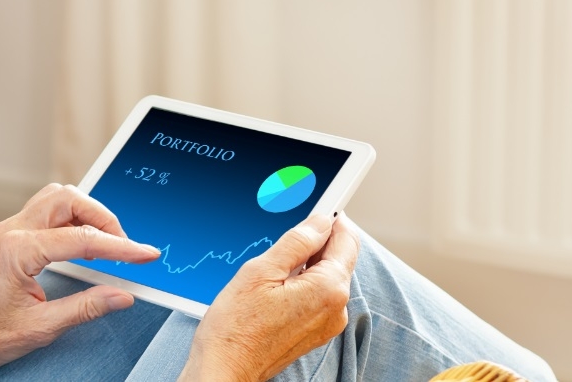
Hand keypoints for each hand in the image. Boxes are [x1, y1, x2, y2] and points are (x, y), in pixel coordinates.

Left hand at [0, 183, 161, 368]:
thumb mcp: (41, 327)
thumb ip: (85, 308)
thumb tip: (121, 296)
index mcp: (18, 251)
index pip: (80, 239)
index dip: (119, 246)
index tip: (143, 254)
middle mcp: (11, 232)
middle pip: (67, 199)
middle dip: (102, 217)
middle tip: (124, 246)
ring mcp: (9, 229)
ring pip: (56, 197)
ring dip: (86, 212)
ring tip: (107, 242)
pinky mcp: (10, 235)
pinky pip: (46, 211)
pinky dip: (72, 219)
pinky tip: (84, 243)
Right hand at [179, 213, 359, 381]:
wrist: (225, 368)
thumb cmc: (236, 326)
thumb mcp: (261, 270)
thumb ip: (296, 242)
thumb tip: (320, 221)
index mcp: (328, 288)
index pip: (346, 239)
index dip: (331, 218)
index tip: (318, 205)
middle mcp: (336, 308)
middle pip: (339, 258)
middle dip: (317, 241)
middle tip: (284, 234)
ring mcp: (327, 323)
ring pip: (327, 277)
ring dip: (307, 263)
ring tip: (273, 264)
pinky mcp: (315, 332)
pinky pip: (318, 296)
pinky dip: (302, 282)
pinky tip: (275, 284)